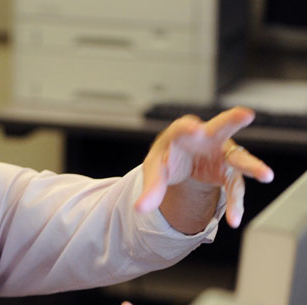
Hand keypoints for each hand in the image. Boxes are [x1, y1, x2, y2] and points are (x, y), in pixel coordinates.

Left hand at [135, 107, 273, 228]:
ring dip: (252, 167)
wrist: (181, 160)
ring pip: (239, 158)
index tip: (195, 128)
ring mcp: (222, 153)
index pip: (183, 128)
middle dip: (233, 119)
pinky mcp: (230, 170)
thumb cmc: (168, 157)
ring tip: (266, 175)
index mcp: (182, 133)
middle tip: (245, 114)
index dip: (188, 128)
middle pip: (221, 126)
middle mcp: (207, 138)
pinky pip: (235, 187)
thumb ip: (150, 188)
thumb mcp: (155, 170)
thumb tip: (140, 208)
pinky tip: (234, 218)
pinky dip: (234, 203)